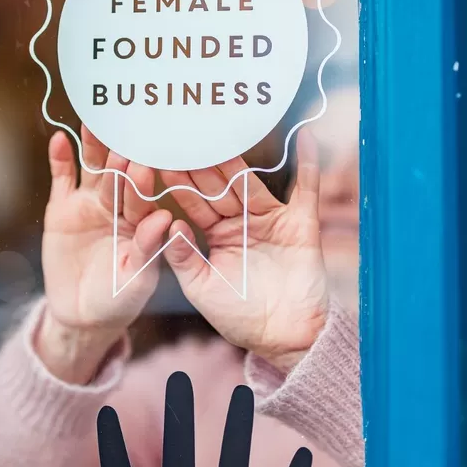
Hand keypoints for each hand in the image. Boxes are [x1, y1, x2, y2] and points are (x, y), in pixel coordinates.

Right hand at [38, 126, 170, 383]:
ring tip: (94, 121)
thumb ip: (148, 249)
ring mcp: (90, 203)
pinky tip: (58, 138)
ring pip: (93, 168)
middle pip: (119, 174)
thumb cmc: (119, 300)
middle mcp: (119, 205)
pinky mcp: (62, 206)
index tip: (147, 163)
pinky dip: (60, 159)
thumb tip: (165, 217)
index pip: (144, 195)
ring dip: (93, 145)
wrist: (82, 314)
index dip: (144, 180)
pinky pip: (62, 178)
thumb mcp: (136, 280)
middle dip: (120, 154)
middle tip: (124, 131)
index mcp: (142, 220)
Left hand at [160, 129, 328, 370]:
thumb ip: (183, 256)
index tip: (157, 155)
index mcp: (216, 235)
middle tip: (183, 133)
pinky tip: (305, 137)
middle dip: (201, 162)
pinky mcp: (301, 224)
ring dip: (237, 159)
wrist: (284, 338)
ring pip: (251, 183)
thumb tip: (169, 223)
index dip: (176, 181)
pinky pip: (306, 190)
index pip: (193, 201)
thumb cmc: (239, 317)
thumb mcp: (201, 288)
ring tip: (222, 129)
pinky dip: (309, 164)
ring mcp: (271, 220)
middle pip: (219, 186)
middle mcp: (242, 221)